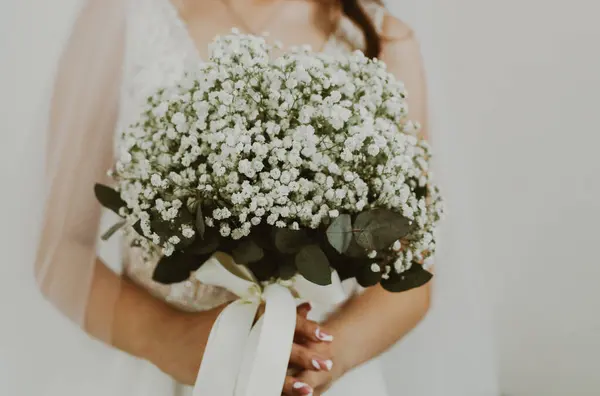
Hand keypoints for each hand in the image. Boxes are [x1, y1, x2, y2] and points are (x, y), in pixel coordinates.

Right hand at [146, 301, 333, 386]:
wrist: (172, 339)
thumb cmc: (209, 323)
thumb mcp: (242, 310)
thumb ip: (275, 310)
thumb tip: (306, 307)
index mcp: (249, 319)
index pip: (283, 323)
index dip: (306, 330)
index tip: (326, 336)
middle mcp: (244, 338)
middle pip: (279, 349)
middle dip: (304, 357)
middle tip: (325, 363)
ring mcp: (235, 359)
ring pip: (267, 372)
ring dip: (289, 381)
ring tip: (306, 388)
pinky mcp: (227, 377)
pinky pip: (251, 386)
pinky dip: (267, 391)